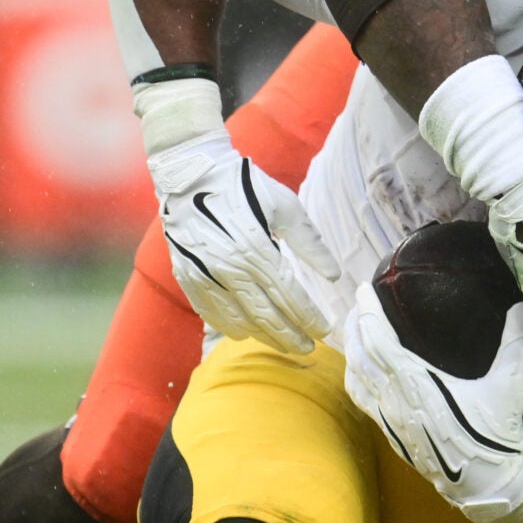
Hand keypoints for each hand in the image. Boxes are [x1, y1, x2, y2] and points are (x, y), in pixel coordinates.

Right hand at [151, 129, 339, 353]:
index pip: (289, 295)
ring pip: (239, 320)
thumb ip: (310, 242)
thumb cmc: (243, 186)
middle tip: (308, 349)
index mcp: (256, 249)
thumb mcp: (283, 205)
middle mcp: (229, 268)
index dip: (309, 317)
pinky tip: (245, 333)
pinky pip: (210, 313)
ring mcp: (205, 276)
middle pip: (266, 316)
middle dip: (291, 336)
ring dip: (264, 337)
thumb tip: (334, 275)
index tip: (325, 330)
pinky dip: (229, 327)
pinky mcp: (187, 277)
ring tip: (283, 345)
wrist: (190, 173)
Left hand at [341, 283, 522, 522]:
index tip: (362, 289)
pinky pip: (360, 399)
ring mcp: (388, 419)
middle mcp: (394, 399)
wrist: (484, 484)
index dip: (368, 312)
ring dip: (352, 349)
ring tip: (355, 329)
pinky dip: (354, 377)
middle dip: (356, 324)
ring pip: (356, 377)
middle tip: (358, 301)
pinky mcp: (390, 434)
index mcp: (416, 383)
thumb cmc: (494, 436)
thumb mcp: (509, 386)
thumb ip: (517, 345)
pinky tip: (358, 371)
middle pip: (360, 354)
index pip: (379, 340)